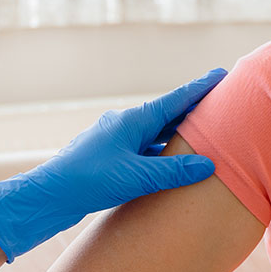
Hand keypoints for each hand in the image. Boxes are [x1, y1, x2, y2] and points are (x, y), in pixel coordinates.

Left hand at [0, 69, 224, 260]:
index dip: (201, 88)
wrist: (48, 196)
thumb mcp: (136, 177)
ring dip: (179, 136)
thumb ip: (173, 171)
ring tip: (205, 138)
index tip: (222, 75)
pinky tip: (173, 164)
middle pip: (168, 115)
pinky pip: (145, 150)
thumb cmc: (88, 181)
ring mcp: (116, 141)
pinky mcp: (110, 158)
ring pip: (156, 135)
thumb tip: (209, 165)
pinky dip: (163, 153)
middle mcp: (125, 126)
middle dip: (194, 113)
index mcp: (132, 121)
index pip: (175, 100)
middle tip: (222, 108)